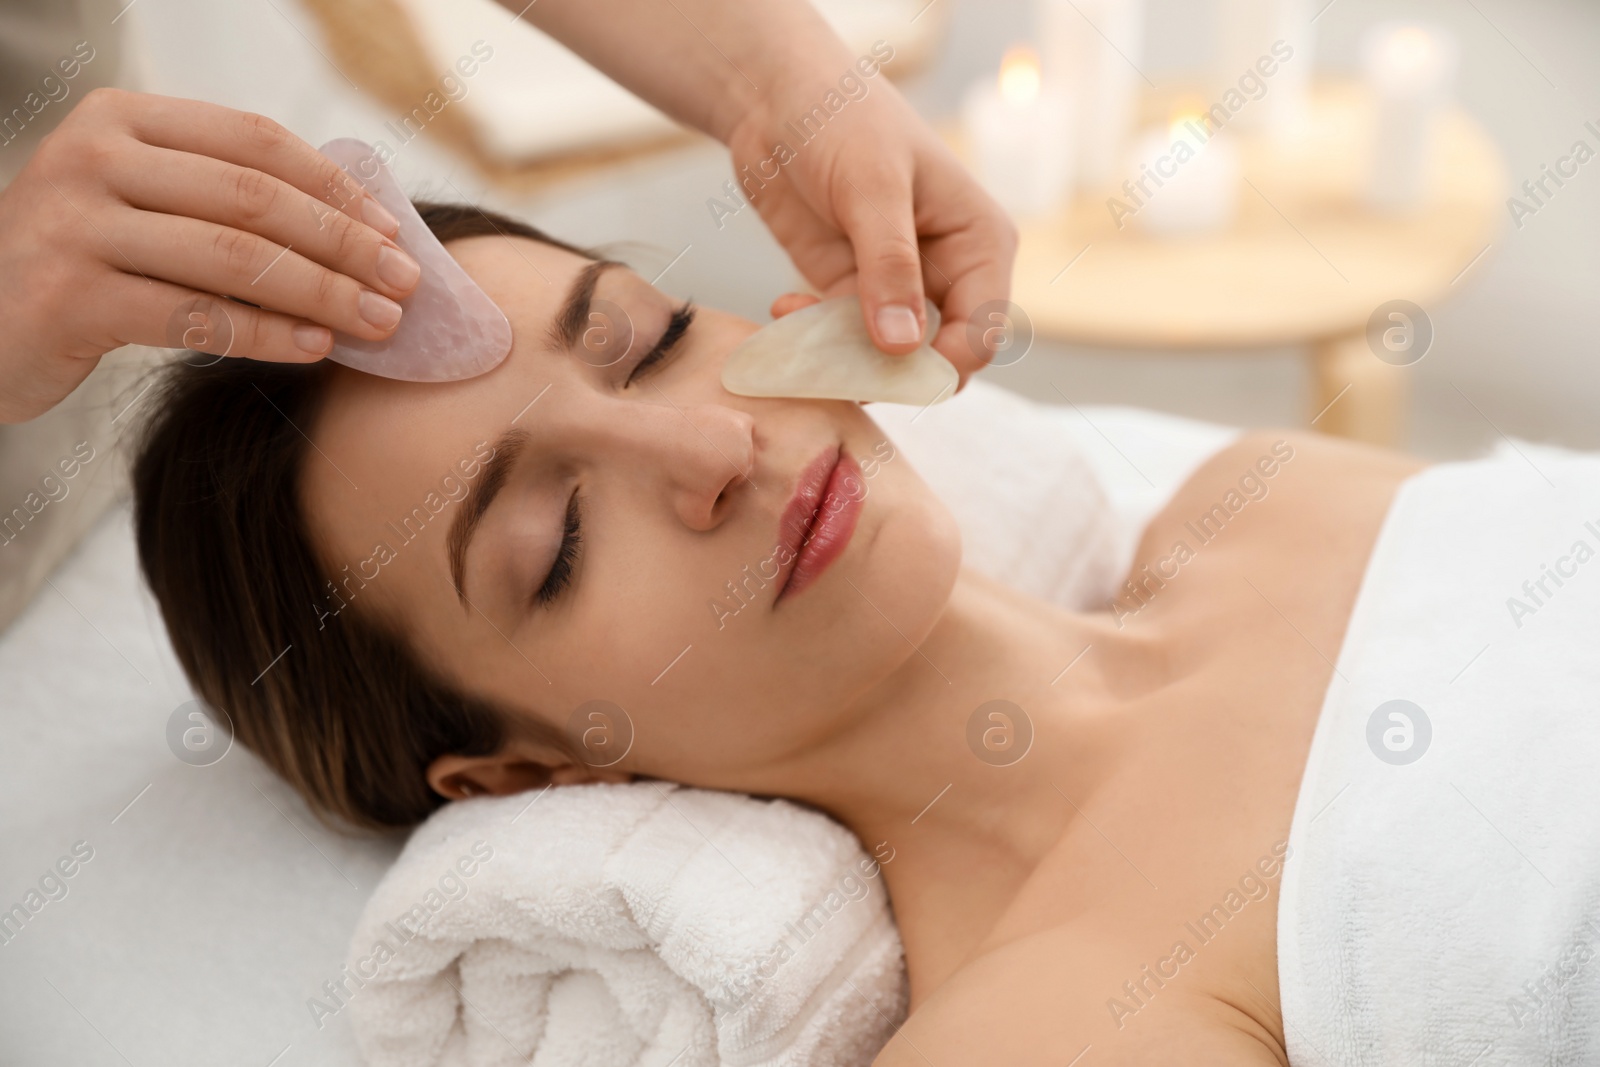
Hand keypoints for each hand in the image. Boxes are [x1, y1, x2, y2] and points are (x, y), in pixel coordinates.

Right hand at [0, 89, 421, 422]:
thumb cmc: (85, 267)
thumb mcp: (144, 209)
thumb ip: (225, 201)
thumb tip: (361, 227)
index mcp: (121, 120)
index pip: (256, 141)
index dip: (336, 187)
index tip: (395, 231)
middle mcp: (92, 157)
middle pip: (255, 199)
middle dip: (344, 244)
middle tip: (405, 284)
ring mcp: (73, 224)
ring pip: (232, 259)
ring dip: (322, 293)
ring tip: (379, 323)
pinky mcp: (67, 296)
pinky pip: (194, 318)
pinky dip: (266, 335)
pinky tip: (315, 349)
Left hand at [724, 56, 1015, 389]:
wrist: (776, 98)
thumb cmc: (843, 119)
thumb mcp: (871, 188)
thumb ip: (889, 266)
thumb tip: (903, 347)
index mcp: (978, 243)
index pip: (981, 332)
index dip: (942, 364)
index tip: (888, 369)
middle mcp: (946, 272)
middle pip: (935, 358)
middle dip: (887, 371)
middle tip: (832, 361)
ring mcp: (896, 287)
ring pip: (883, 359)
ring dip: (841, 359)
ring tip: (797, 325)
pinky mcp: (847, 292)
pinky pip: (840, 342)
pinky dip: (813, 342)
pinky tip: (783, 309)